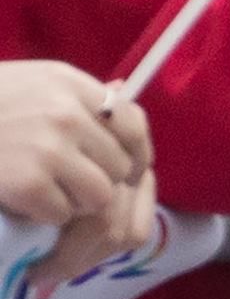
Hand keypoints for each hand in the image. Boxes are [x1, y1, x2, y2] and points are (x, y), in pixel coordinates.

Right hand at [0, 62, 156, 290]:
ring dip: (76, 203)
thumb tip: (122, 96)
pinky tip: (22, 202)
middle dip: (101, 183)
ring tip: (49, 195)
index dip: (136, 153)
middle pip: (120, 166)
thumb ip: (74, 94)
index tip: (127, 171)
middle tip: (72, 188)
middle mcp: (66, 113)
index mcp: (69, 84)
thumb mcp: (30, 82)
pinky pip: (62, 214)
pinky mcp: (27, 182)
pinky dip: (45, 216)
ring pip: (98, 195)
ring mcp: (48, 148)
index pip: (133, 123)